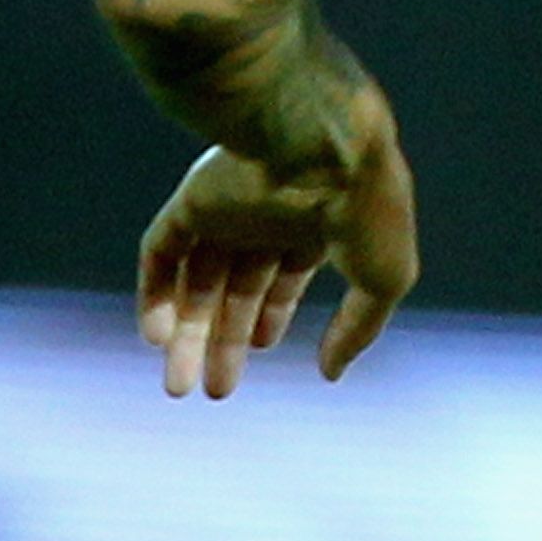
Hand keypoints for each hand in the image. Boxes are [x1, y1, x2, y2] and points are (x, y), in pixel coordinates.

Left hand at [136, 114, 418, 398]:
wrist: (325, 149)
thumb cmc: (368, 210)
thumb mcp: (386, 278)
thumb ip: (360, 327)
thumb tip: (331, 373)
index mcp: (317, 223)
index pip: (284, 274)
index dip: (270, 314)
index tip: (260, 348)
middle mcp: (270, 216)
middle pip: (236, 287)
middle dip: (224, 340)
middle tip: (214, 390)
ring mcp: (229, 208)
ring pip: (196, 278)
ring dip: (186, 332)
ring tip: (178, 385)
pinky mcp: (193, 201)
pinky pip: (162, 250)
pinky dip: (154, 294)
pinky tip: (157, 338)